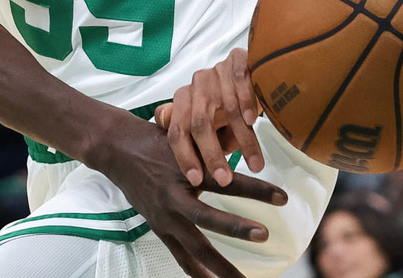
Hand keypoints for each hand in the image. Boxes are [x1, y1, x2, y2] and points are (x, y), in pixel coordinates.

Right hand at [86, 114, 286, 277]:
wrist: (119, 150)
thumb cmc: (157, 140)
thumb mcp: (187, 139)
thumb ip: (214, 151)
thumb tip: (248, 150)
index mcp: (186, 170)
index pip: (227, 181)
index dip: (256, 189)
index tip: (283, 198)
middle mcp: (174, 196)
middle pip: (208, 218)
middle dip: (237, 229)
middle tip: (264, 235)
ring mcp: (165, 217)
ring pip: (194, 247)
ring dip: (219, 267)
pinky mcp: (159, 229)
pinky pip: (180, 256)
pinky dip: (197, 273)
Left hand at [154, 49, 264, 186]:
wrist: (253, 68)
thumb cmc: (230, 102)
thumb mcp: (211, 123)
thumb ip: (197, 139)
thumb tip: (190, 165)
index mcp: (184, 99)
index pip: (177, 131)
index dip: (185, 157)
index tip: (196, 180)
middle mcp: (197, 84)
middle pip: (199, 123)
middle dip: (212, 154)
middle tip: (224, 179)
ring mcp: (216, 70)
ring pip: (227, 108)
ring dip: (243, 139)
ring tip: (255, 163)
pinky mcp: (238, 59)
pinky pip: (240, 82)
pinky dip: (247, 102)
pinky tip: (253, 121)